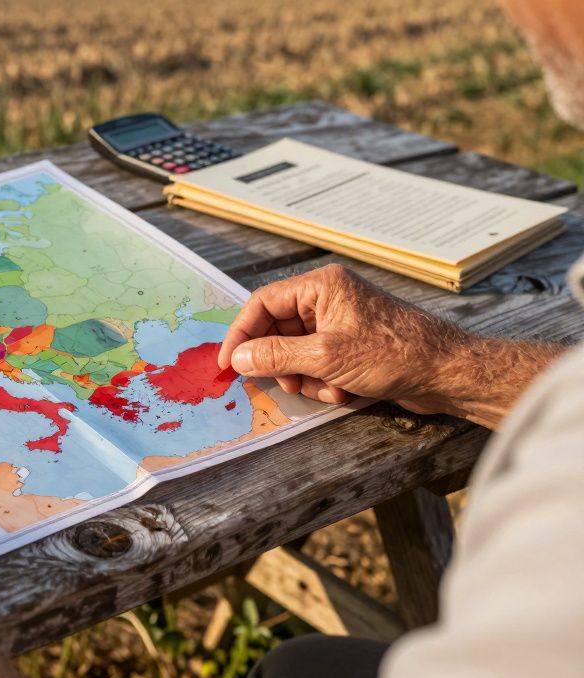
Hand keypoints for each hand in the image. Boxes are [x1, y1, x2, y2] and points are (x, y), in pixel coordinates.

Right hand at [217, 264, 560, 427]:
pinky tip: (347, 391)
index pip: (263, 304)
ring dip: (307, 377)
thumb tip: (238, 358)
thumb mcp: (325, 357)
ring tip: (330, 389)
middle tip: (289, 385)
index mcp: (321, 286)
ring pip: (298, 352)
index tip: (230, 364)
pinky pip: (319, 363)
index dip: (242, 334)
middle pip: (279, 331)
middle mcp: (328, 298)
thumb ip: (275, 355)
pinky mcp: (352, 345)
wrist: (447, 373)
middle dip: (282, 363)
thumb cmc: (393, 353)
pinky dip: (325, 381)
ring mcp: (341, 322)